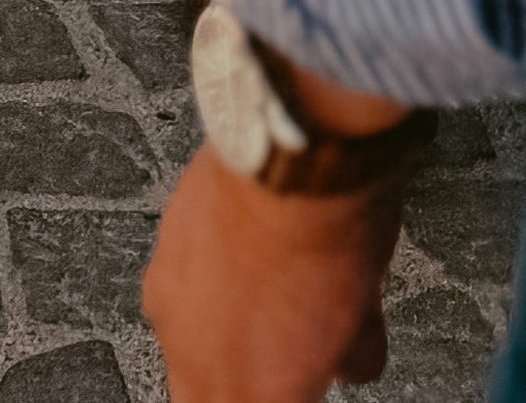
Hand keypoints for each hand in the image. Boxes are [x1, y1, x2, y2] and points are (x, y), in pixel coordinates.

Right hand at [143, 146, 399, 399]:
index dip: (283, 392)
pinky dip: (204, 286)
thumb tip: (351, 357)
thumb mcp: (364, 316)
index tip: (295, 381)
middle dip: (238, 386)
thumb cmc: (334, 234)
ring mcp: (173, 306)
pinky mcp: (161, 253)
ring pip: (186, 352)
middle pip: (205, 400)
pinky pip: (177, 292)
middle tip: (272, 363)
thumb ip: (346, 355)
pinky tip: (238, 257)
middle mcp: (200, 362)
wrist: (291, 149)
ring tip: (259, 301)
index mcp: (259, 395)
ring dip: (216, 340)